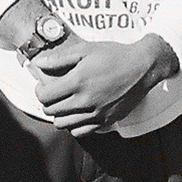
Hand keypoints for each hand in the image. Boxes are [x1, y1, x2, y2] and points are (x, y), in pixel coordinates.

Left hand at [30, 34, 177, 137]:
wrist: (144, 67)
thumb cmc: (115, 55)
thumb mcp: (86, 50)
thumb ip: (59, 59)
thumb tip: (37, 63)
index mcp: (78, 81)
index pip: (44, 97)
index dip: (39, 91)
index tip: (43, 86)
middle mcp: (85, 100)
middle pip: (51, 111)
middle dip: (48, 102)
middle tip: (54, 94)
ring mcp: (96, 113)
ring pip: (63, 124)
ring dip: (60, 115)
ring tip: (66, 104)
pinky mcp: (106, 121)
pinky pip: (80, 132)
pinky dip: (75, 125)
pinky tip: (79, 113)